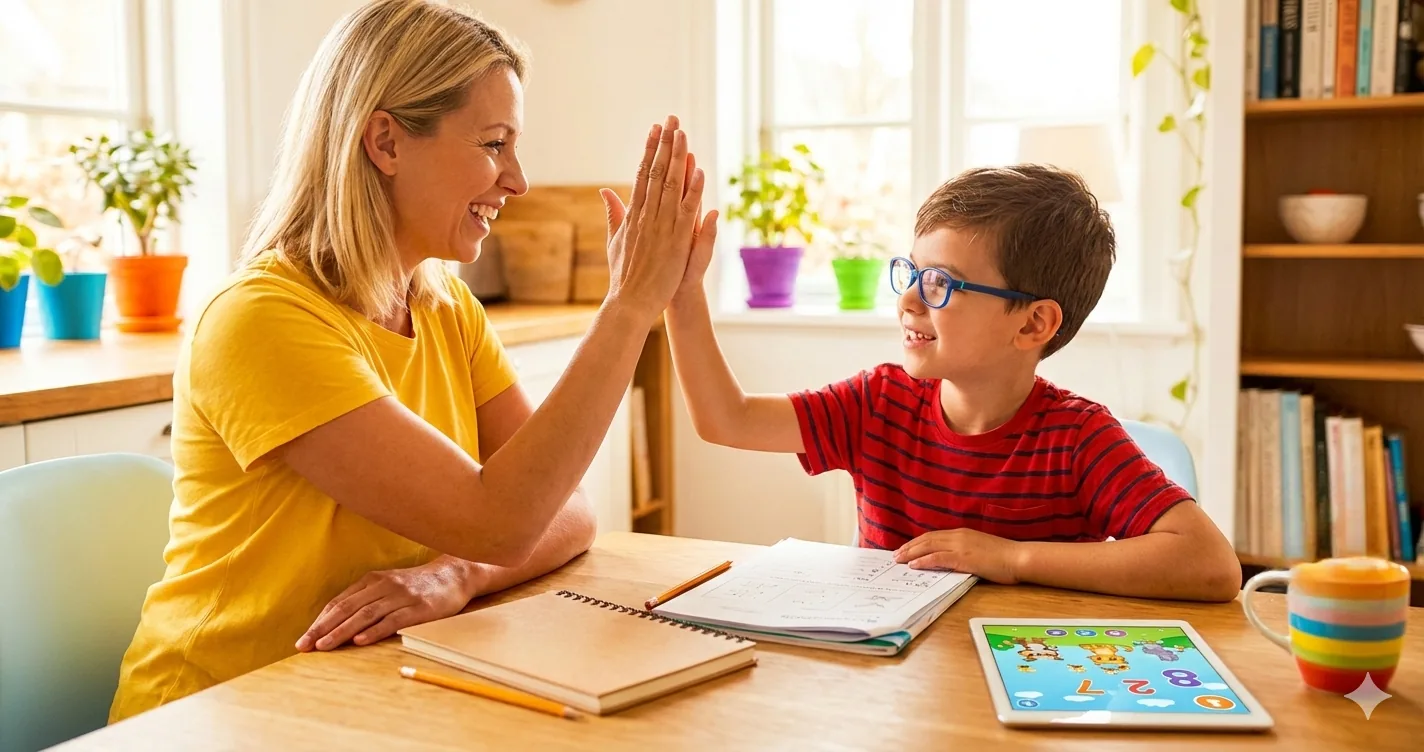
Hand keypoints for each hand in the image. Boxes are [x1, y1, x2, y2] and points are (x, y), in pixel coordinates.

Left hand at [295, 557, 484, 650]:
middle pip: (347, 608)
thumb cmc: (417, 586)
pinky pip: (393, 620)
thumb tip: (336, 623)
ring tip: (325, 646)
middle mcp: (384, 586)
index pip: (339, 602)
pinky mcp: (419, 608)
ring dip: (342, 631)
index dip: (319, 621)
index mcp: (373, 580)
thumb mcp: (389, 586)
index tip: (304, 639)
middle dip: (323, 628)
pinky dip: (374, 630)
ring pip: (365, 615)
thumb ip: (366, 599)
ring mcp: (401, 596)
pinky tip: (360, 640)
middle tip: (304, 646)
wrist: (454, 576)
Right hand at [600, 114, 711, 318]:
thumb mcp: (614, 240)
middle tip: (671, 119)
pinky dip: (692, 190)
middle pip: (657, 172)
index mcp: (632, 214)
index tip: (655, 129)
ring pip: (671, 185)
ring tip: (683, 133)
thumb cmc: (623, 275)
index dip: (650, 150)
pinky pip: (686, 210)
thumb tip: (605, 191)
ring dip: (678, 157)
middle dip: (664, 144)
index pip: (642, 174)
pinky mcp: (675, 240)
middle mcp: (646, 215)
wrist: (629, 302)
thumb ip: (613, 213)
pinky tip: (698, 170)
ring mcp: (661, 226)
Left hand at [893, 528, 1025, 584]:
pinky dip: (924, 560)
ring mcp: (960, 546)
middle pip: (927, 539)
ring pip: (928, 546)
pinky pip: (938, 558)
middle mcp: (958, 536)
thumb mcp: (980, 550)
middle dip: (909, 547)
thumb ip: (965, 552)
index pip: (933, 536)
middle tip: (895, 555)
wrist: (1019, 557)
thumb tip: (951, 560)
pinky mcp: (963, 558)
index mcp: (962, 533)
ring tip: (898, 560)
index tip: (906, 548)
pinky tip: (913, 565)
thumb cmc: (1004, 557)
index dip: (917, 542)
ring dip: (911, 553)